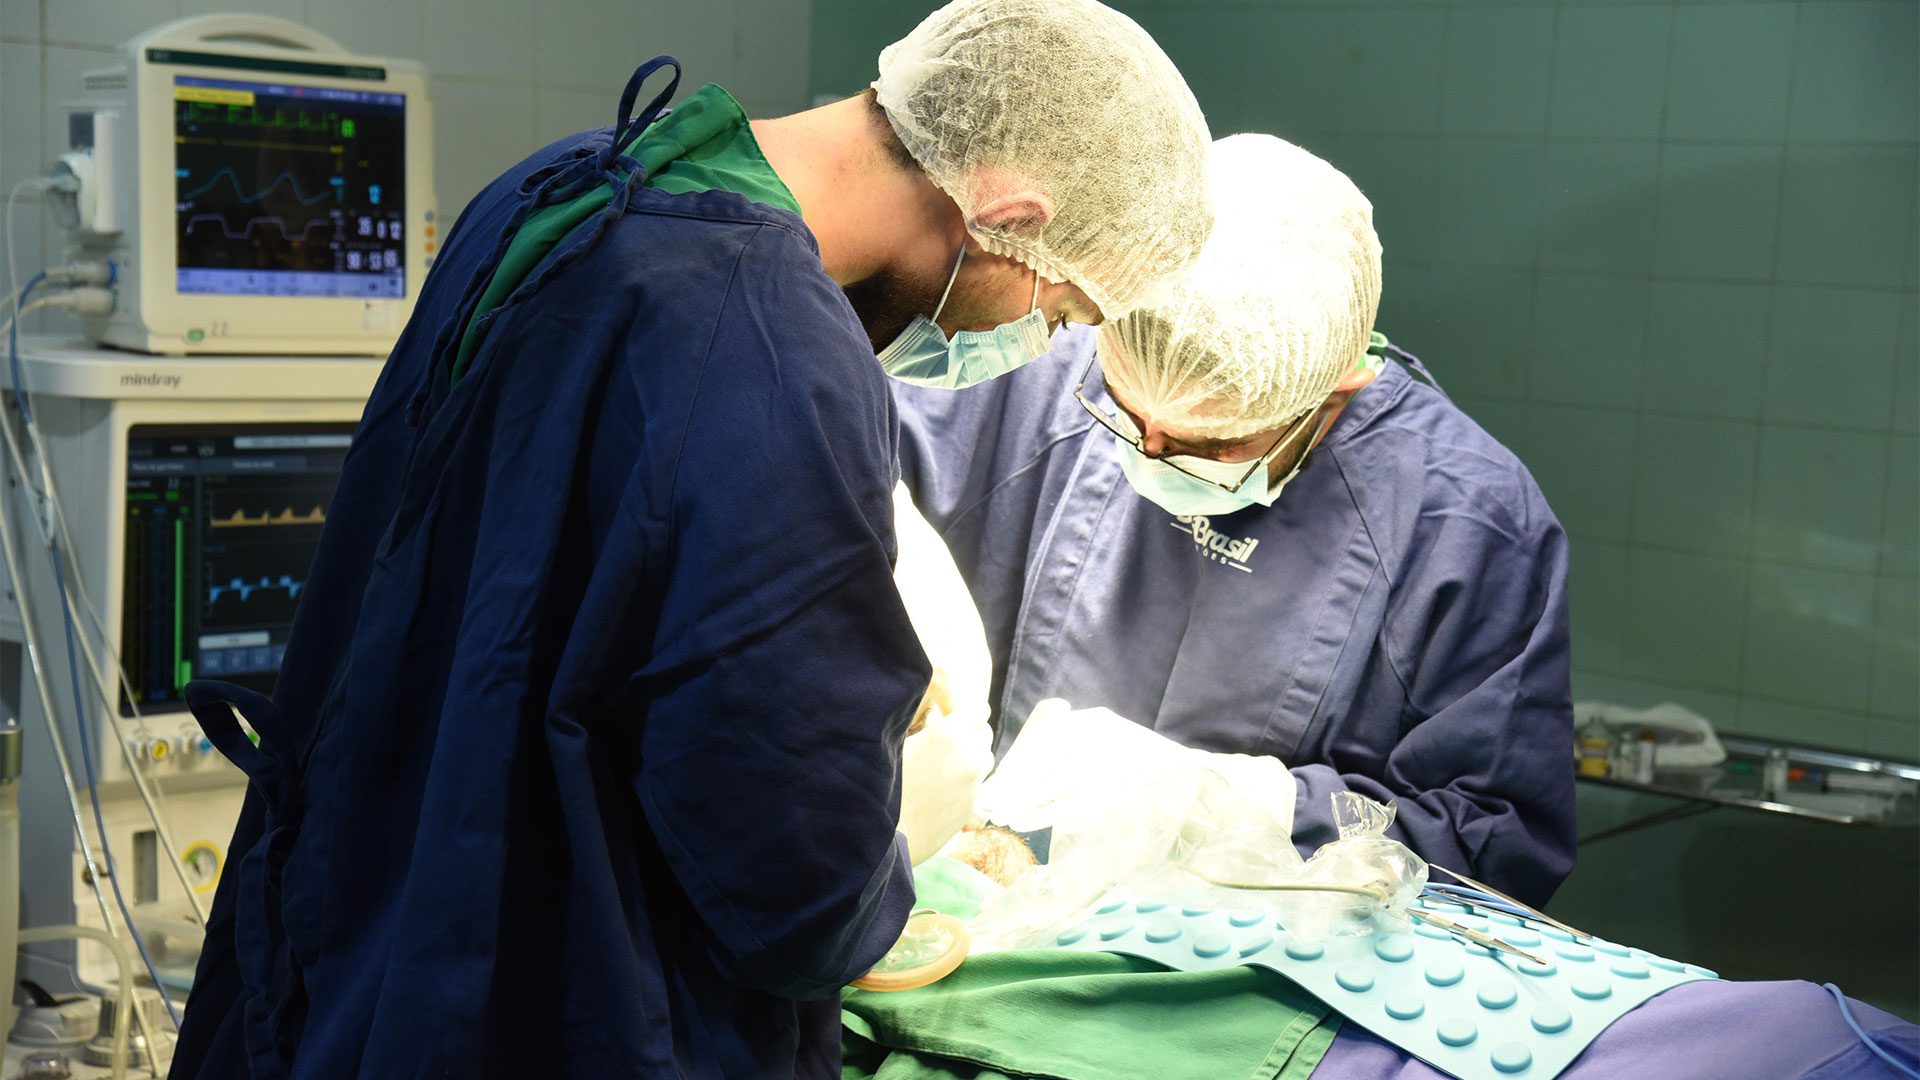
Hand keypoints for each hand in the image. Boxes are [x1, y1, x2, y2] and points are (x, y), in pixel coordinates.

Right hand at [898, 697, 993, 864]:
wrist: (888, 834)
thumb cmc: (882, 783)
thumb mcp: (899, 743)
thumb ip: (926, 727)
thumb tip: (938, 717)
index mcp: (949, 735)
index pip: (979, 709)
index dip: (966, 711)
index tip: (952, 716)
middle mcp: (968, 757)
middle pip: (984, 733)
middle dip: (969, 733)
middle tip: (947, 741)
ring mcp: (974, 783)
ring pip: (985, 758)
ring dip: (971, 756)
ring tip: (945, 765)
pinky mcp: (973, 805)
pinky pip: (978, 783)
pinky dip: (966, 780)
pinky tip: (943, 788)